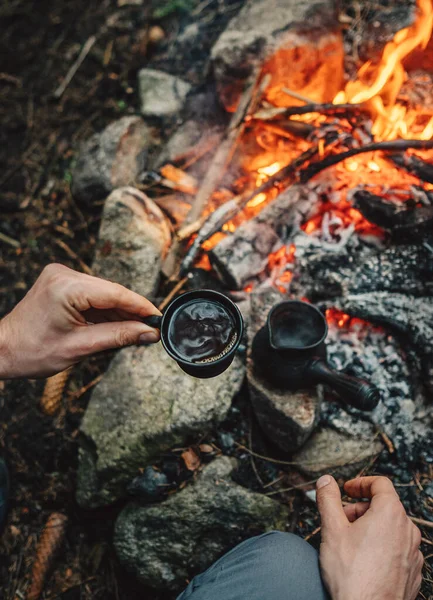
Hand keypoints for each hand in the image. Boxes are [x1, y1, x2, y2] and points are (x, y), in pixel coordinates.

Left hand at [0, 263, 160, 377]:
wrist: (3, 350)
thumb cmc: (33, 352)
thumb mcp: (81, 347)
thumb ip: (119, 336)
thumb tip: (149, 333)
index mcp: (67, 288)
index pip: (115, 294)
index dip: (141, 307)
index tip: (159, 319)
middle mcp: (64, 274)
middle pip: (111, 291)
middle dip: (132, 311)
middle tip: (151, 329)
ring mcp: (61, 276)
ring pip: (103, 293)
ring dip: (119, 312)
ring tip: (135, 331)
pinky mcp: (60, 282)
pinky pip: (92, 294)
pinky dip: (104, 310)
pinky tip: (115, 325)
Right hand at [316, 475, 422, 599]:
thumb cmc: (352, 575)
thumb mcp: (332, 529)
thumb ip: (328, 499)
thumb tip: (325, 481)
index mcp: (390, 514)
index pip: (380, 484)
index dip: (360, 483)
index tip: (346, 490)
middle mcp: (407, 530)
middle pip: (384, 506)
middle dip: (360, 509)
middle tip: (340, 521)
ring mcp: (413, 553)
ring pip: (391, 528)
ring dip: (370, 528)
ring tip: (350, 543)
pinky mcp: (413, 572)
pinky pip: (396, 549)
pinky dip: (380, 547)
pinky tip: (363, 561)